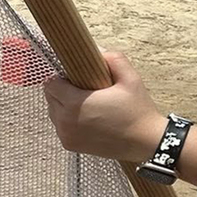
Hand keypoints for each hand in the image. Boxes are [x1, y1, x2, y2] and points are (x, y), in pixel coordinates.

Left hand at [42, 51, 166, 161]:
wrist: (146, 142)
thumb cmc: (137, 111)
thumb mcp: (130, 79)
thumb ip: (113, 59)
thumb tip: (98, 51)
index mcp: (75, 103)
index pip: (51, 84)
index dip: (62, 77)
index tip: (76, 77)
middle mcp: (65, 121)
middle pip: (50, 98)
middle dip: (62, 90)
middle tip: (83, 89)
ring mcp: (66, 135)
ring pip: (53, 112)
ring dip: (63, 106)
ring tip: (85, 103)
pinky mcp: (70, 145)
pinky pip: (60, 127)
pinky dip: (67, 121)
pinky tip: (86, 117)